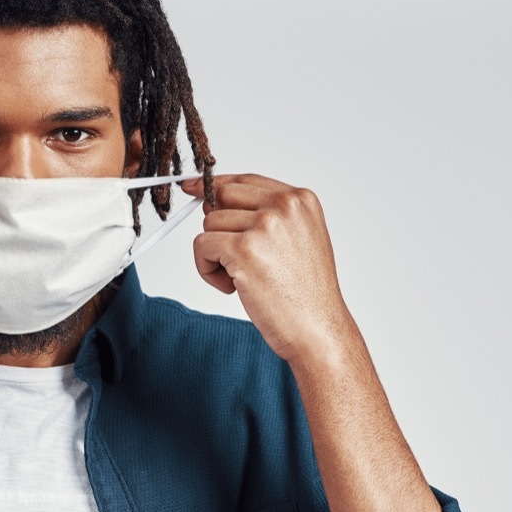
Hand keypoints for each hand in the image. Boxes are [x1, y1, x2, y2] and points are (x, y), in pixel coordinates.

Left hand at [183, 174, 354, 365]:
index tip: (194, 188)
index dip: (215, 185)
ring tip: (243, 279)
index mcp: (300, 200)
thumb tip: (215, 202)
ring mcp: (264, 225)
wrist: (318, 330)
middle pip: (221, 197)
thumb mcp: (298, 240)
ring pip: (208, 224)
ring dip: (215, 255)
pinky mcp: (242, 249)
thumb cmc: (305, 295)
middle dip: (218, 227)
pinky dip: (207, 270)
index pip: (244, 180)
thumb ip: (267, 216)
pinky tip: (232, 287)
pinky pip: (201, 246)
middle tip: (233, 257)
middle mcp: (284, 206)